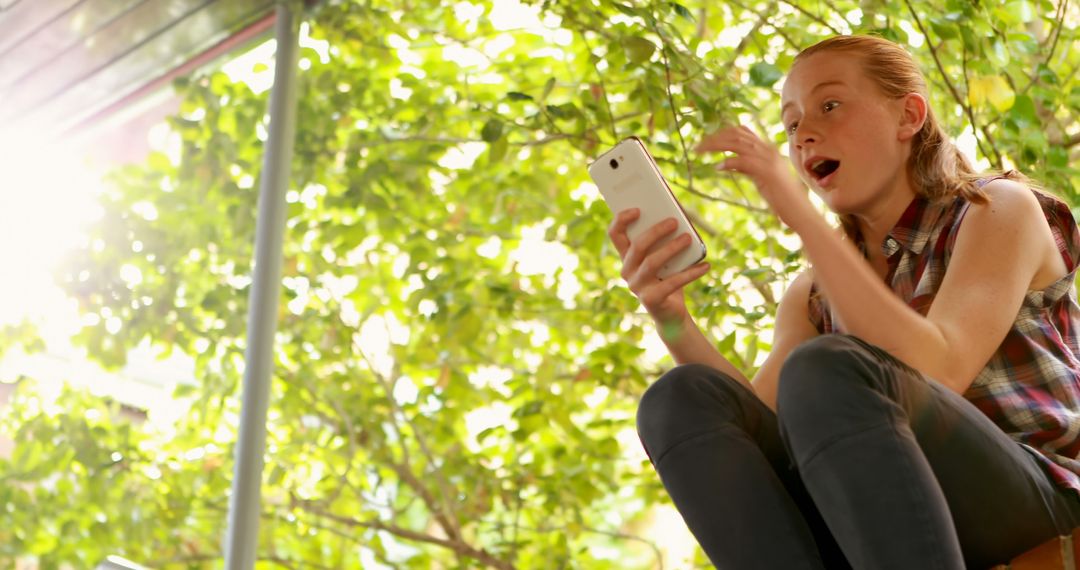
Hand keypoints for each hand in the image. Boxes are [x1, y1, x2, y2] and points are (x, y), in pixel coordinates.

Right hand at [607, 208, 710, 326]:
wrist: (671, 314)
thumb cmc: (668, 279)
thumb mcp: (664, 258)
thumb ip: (664, 241)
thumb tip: (678, 218)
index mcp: (627, 257)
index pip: (615, 235)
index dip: (622, 220)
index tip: (638, 209)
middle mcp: (627, 271)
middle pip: (637, 246)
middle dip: (656, 231)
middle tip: (675, 222)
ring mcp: (637, 287)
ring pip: (652, 262)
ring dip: (671, 248)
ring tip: (688, 239)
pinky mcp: (651, 300)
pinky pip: (672, 283)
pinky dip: (691, 273)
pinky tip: (706, 266)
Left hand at [697, 125, 814, 227]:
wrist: (800, 212)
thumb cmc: (781, 198)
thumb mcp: (759, 178)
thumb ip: (746, 167)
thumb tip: (727, 163)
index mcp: (767, 150)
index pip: (741, 131)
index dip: (721, 133)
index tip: (706, 141)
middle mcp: (768, 151)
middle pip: (736, 134)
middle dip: (714, 138)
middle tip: (698, 147)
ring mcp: (769, 160)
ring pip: (737, 143)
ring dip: (716, 146)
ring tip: (701, 152)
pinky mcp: (767, 173)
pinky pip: (744, 161)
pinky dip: (729, 162)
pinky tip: (718, 168)